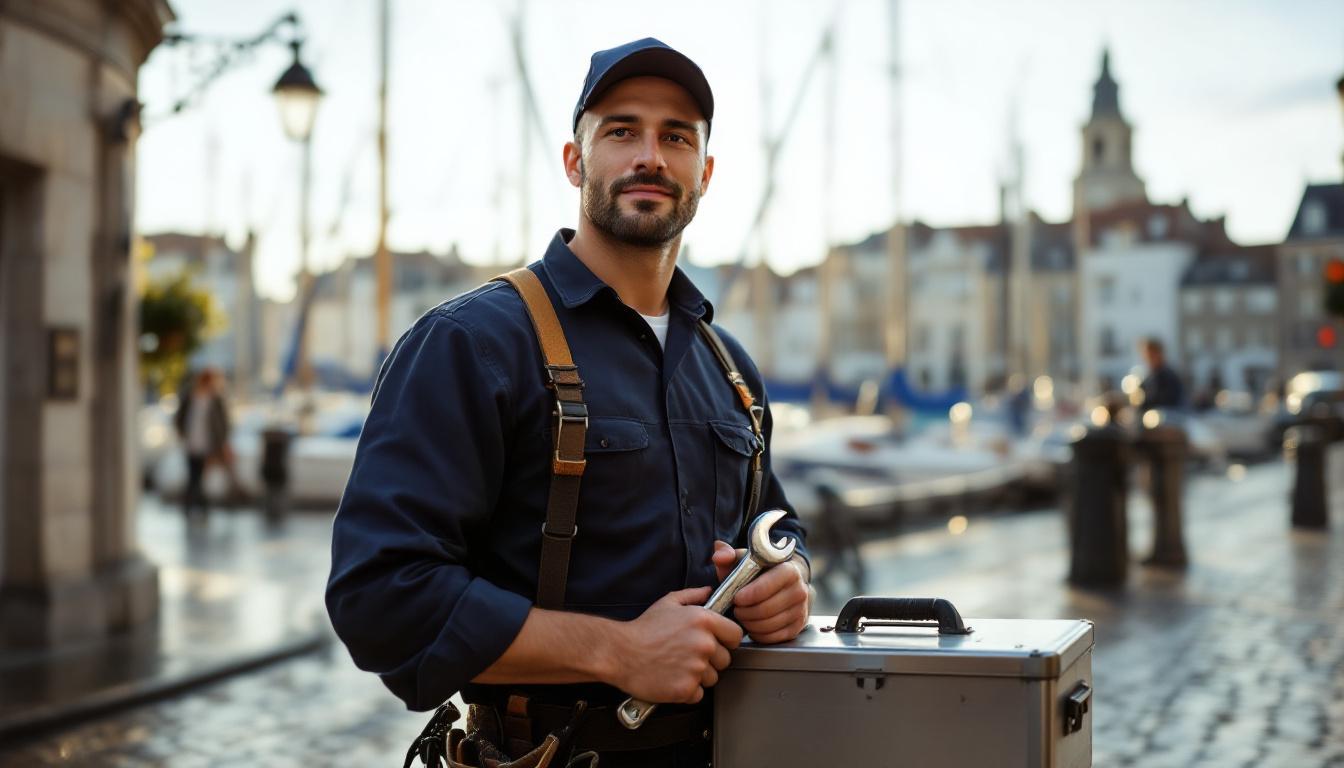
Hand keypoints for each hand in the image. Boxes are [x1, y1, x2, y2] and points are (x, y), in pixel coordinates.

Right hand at [612, 587, 742, 703]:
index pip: (736, 635)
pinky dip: (687, 691)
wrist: (620, 652)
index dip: (727, 640)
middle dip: (711, 660)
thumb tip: (708, 592)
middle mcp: (704, 644)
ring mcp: (696, 668)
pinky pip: (698, 694)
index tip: (717, 643)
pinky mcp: (686, 689)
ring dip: (699, 676)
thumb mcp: (668, 603)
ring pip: (712, 678)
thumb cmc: (643, 628)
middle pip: (725, 660)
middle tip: (688, 656)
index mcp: (704, 621)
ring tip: (678, 667)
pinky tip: (672, 679)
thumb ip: (692, 596)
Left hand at [712, 540, 810, 643]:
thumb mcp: (744, 560)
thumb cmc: (760, 572)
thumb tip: (719, 556)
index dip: (751, 593)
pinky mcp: (798, 627)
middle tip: (735, 609)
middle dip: (746, 612)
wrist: (784, 583)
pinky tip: (752, 625)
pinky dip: (758, 634)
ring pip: (770, 625)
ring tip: (742, 616)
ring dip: (750, 624)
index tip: (736, 597)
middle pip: (767, 608)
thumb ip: (728, 555)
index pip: (770, 584)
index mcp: (789, 569)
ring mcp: (801, 610)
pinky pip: (774, 637)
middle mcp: (799, 590)